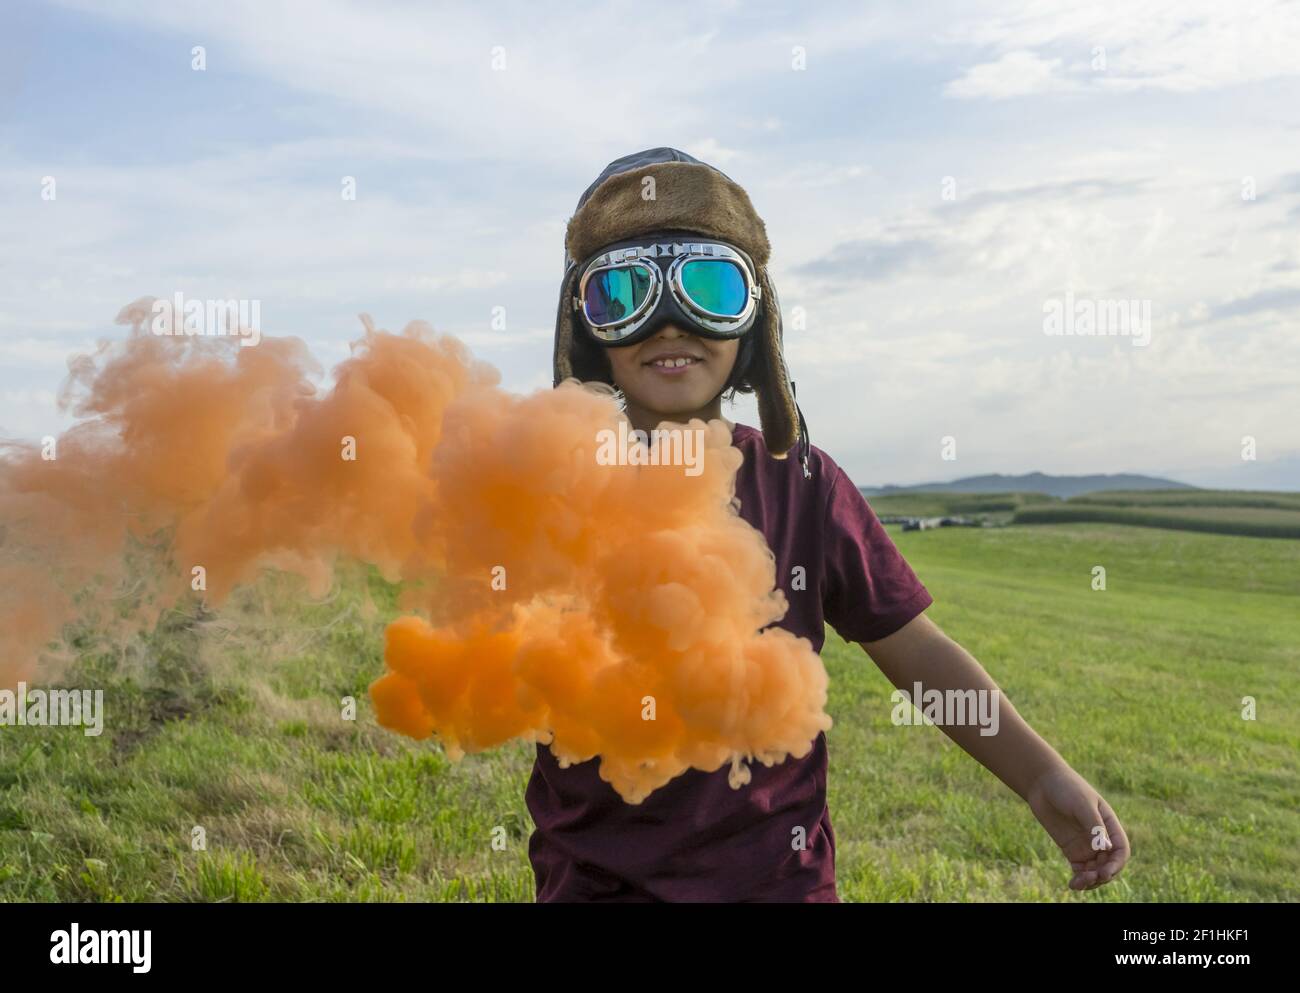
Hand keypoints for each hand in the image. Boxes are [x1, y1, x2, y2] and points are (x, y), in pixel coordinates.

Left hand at [1025, 766, 1129, 890]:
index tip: (1104, 873)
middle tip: (1088, 879)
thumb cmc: (1066, 787)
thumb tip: (1105, 849)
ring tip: (1078, 883)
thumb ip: (1094, 826)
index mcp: (1109, 825)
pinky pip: (1080, 869)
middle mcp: (1100, 837)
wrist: (1041, 782)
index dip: (1116, 865)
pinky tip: (1073, 884)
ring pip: (1095, 870)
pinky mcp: (1071, 849)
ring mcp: (1086, 844)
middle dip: (1102, 875)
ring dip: (1091, 881)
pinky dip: (1079, 879)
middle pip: (1109, 864)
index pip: (1120, 851)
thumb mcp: (1081, 804)